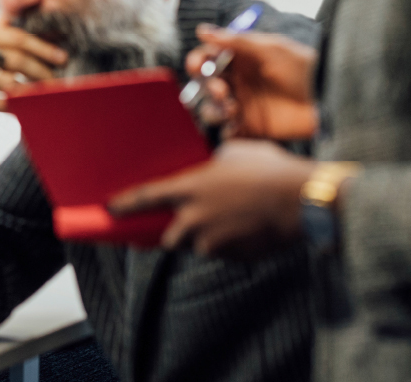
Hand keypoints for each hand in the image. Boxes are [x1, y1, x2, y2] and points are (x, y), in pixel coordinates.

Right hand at [0, 25, 67, 140]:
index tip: (61, 58)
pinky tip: (26, 108)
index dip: (42, 47)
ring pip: (8, 82)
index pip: (16, 37)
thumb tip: (28, 16)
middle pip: (15, 58)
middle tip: (57, 81)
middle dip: (41, 71)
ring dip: (32, 90)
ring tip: (46, 96)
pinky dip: (16, 106)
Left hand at [107, 140, 313, 257]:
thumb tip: (207, 167)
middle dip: (171, 233)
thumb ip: (210, 164)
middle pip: (167, 236)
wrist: (302, 201)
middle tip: (179, 225)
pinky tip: (246, 228)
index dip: (123, 206)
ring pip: (197, 246)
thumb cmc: (269, 170)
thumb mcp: (232, 153)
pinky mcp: (232, 257)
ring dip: (204, 238)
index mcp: (190, 188)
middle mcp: (195, 218)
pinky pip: (222, 253)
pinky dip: (228, 244)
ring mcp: (213, 241)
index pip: (145, 199)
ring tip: (229, 220)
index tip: (109, 210)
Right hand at [186, 26, 319, 139]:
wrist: (327, 100)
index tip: (197, 65)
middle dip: (207, 87)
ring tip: (231, 108)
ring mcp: (242, 107)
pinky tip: (237, 122)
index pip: (207, 60)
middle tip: (222, 89)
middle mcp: (236, 83)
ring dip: (213, 108)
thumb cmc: (302, 69)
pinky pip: (226, 132)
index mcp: (239, 61)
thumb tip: (201, 32)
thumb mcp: (271, 49)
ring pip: (211, 109)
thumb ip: (236, 41)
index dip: (197, 62)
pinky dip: (225, 129)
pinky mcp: (249, 129)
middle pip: (205, 85)